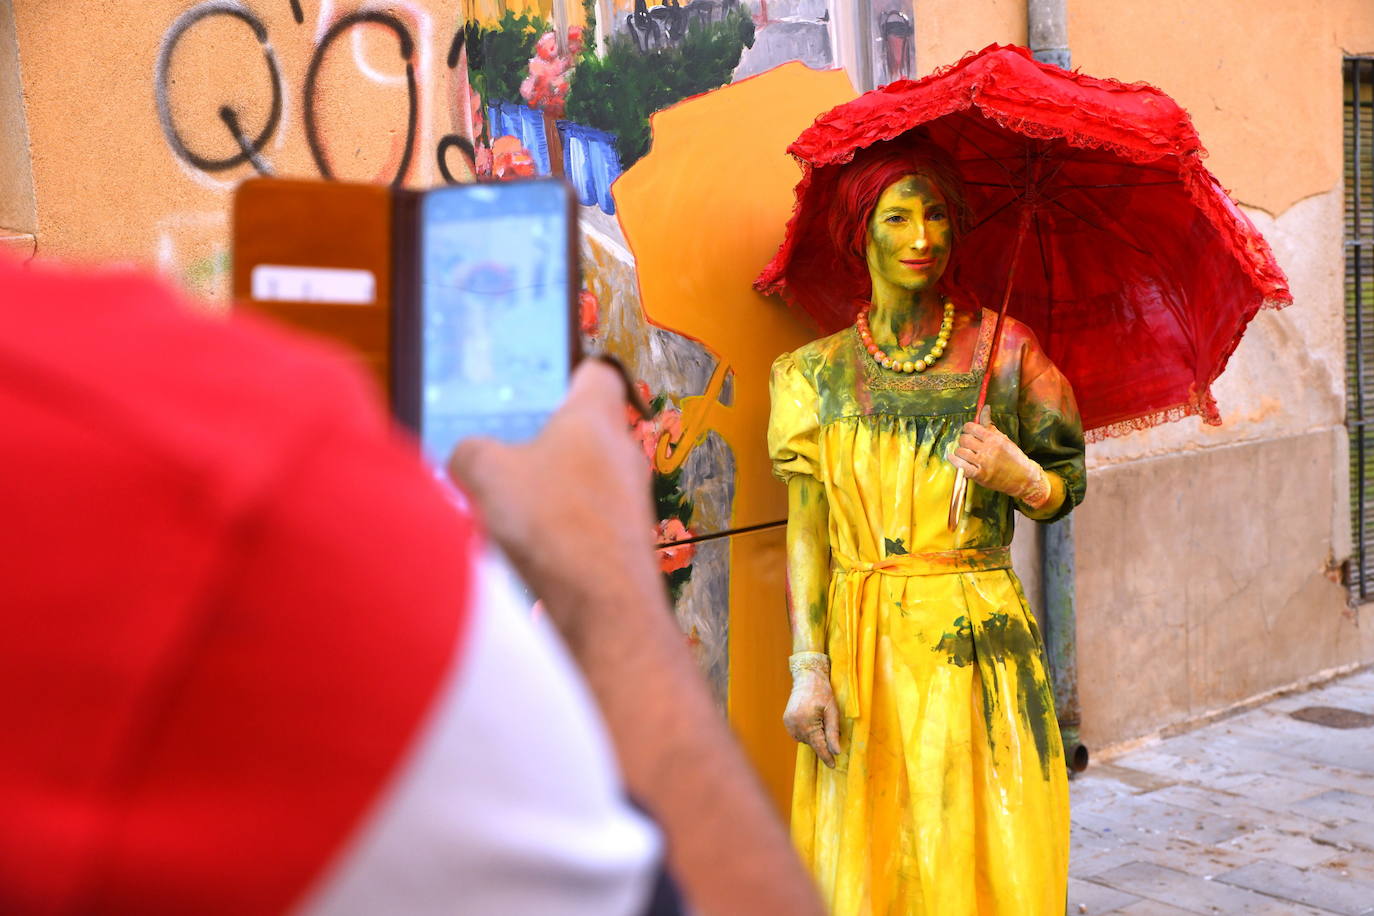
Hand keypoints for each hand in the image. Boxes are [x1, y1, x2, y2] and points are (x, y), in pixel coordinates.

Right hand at [448, 360, 658, 649]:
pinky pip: (584, 524)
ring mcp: (629, 501)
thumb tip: (468, 459)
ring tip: (506, 511)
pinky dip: (557, 532)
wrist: (603, 606)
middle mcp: (623, 454)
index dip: (566, 373)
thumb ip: (470, 452)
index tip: (541, 386)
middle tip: (503, 455)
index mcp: (596, 417)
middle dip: (542, 444)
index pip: (596, 373)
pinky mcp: (624, 544)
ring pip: (582, 482)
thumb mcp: (486, 472)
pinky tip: (526, 551)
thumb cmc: (556, 524)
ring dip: (547, 493)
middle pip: (583, 432)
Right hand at [783, 670, 841, 766]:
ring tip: (819, 718)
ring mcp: (788, 723)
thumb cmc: (823, 693)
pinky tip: (811, 720)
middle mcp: (795, 725)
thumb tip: (836, 752)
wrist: (807, 678)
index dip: (826, 757)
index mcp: (807, 723)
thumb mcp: (833, 711)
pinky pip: (799, 734)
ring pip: (805, 739)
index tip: (833, 766)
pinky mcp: (786, 721)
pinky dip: (807, 731)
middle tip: (827, 723)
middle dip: (822, 741)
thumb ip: (833, 732)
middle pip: (812, 743)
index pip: (818, 746)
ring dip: (814, 736)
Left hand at [949, 406, 1047, 505]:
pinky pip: (960, 466)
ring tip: (965, 453)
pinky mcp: (979, 475)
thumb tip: (985, 407)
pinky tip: (955, 459)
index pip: (970, 427)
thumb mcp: (1003, 438)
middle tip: (968, 444)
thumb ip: (989, 424)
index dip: (967, 429)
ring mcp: (983, 463)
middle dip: (963, 440)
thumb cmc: (1013, 457)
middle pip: (963, 439)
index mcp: (993, 438)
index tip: (970, 432)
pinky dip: (954, 461)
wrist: (1023, 477)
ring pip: (960, 452)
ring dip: (960, 452)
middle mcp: (988, 449)